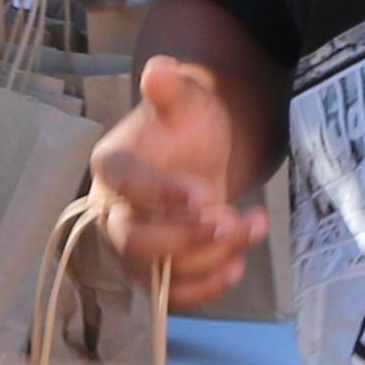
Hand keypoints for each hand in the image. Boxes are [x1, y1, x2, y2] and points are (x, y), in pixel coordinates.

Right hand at [86, 54, 266, 286]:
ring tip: (253, 225)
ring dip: (209, 258)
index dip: (160, 193)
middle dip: (184, 238)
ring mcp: (131, 248)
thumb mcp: (187, 100)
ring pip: (158, 272)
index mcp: (112, 165)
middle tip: (229, 221)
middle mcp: (111, 212)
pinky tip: (238, 265)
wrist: (199, 155)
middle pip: (133, 241)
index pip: (126, 184)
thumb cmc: (187, 125)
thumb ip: (173, 87)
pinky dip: (206, 289)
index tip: (205, 195)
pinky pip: (172, 295)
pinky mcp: (156, 272)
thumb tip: (159, 68)